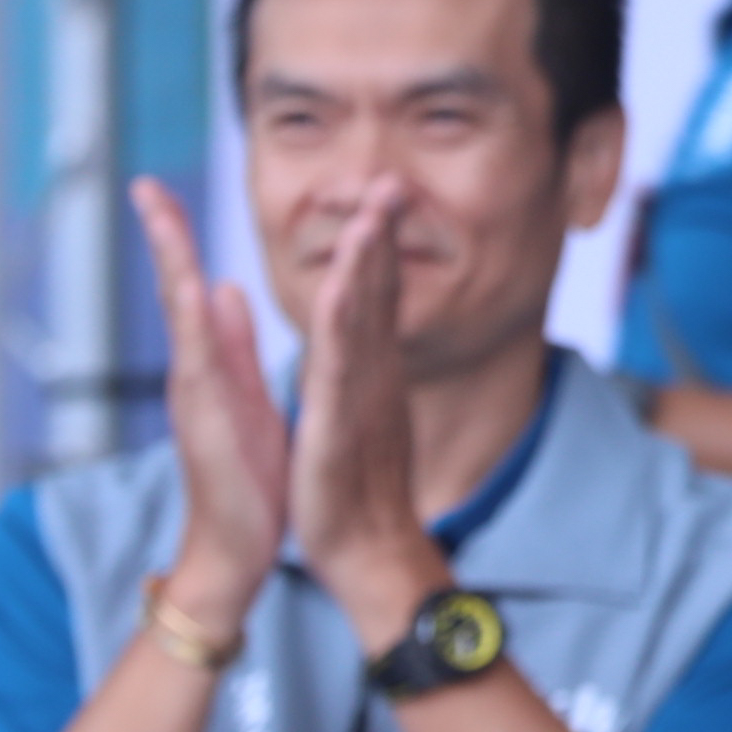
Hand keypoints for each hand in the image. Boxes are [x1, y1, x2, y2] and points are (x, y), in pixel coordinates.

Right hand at [137, 175, 288, 639]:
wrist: (233, 549)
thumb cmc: (242, 475)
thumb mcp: (241, 393)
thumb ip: (230, 342)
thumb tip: (220, 288)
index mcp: (209, 362)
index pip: (189, 285)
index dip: (178, 237)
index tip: (161, 190)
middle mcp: (194, 370)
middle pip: (172, 285)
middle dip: (162, 233)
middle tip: (145, 182)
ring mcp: (195, 392)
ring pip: (178, 312)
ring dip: (173, 258)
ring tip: (157, 205)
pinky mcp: (207, 417)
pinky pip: (202, 360)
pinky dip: (198, 321)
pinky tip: (199, 284)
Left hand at [290, 186, 448, 648]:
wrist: (370, 552)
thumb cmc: (355, 494)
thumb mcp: (354, 421)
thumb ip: (355, 377)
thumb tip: (355, 345)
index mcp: (367, 374)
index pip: (375, 297)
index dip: (377, 244)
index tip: (381, 197)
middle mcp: (372, 374)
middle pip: (380, 290)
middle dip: (384, 231)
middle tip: (391, 179)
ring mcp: (360, 393)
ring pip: (367, 312)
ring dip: (372, 256)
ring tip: (378, 206)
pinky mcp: (339, 418)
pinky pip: (344, 357)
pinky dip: (348, 313)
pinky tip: (348, 282)